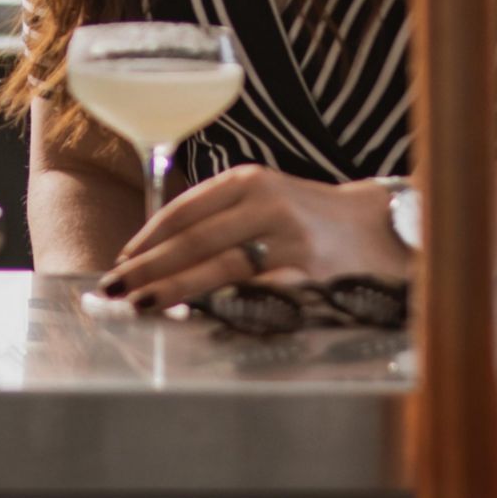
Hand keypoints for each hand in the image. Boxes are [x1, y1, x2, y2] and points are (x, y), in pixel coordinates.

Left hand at [97, 164, 412, 310]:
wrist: (380, 229)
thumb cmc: (309, 216)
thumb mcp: (265, 196)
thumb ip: (218, 214)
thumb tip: (156, 251)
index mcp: (252, 181)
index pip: (186, 210)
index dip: (148, 238)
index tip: (121, 260)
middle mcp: (269, 205)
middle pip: (196, 240)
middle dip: (150, 266)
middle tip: (116, 288)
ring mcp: (291, 242)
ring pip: (221, 268)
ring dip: (177, 288)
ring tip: (144, 303)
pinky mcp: (310, 276)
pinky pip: (257, 294)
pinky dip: (224, 306)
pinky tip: (199, 317)